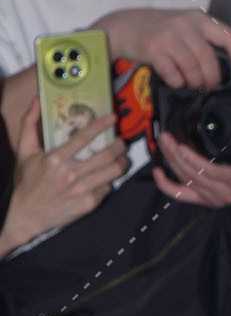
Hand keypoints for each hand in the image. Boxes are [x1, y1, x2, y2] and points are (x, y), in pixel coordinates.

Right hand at [0, 111, 124, 252]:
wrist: (27, 215)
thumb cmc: (27, 182)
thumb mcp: (24, 152)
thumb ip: (29, 124)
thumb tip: (36, 100)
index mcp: (55, 160)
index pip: (84, 138)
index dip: (101, 126)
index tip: (112, 117)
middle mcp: (71, 174)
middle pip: (106, 155)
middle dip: (119, 145)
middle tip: (121, 140)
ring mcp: (82, 190)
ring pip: (113, 172)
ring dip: (122, 161)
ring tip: (121, 157)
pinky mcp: (89, 203)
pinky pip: (108, 187)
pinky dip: (111, 180)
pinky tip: (108, 175)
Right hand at [96, 7, 230, 89]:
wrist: (124, 26)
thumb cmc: (160, 29)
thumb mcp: (185, 26)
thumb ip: (204, 41)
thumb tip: (228, 68)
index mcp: (200, 19)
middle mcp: (187, 24)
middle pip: (210, 60)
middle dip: (212, 79)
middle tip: (209, 86)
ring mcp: (170, 36)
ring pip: (193, 69)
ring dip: (195, 82)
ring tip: (192, 84)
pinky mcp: (154, 49)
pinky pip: (174, 74)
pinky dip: (177, 82)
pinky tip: (175, 80)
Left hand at [153, 127, 230, 207]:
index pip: (212, 171)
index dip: (193, 159)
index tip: (181, 144)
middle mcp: (228, 192)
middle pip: (194, 174)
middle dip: (176, 155)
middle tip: (166, 137)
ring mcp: (215, 198)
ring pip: (185, 180)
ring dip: (170, 162)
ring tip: (164, 143)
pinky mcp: (206, 201)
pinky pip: (181, 195)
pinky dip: (166, 185)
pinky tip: (158, 171)